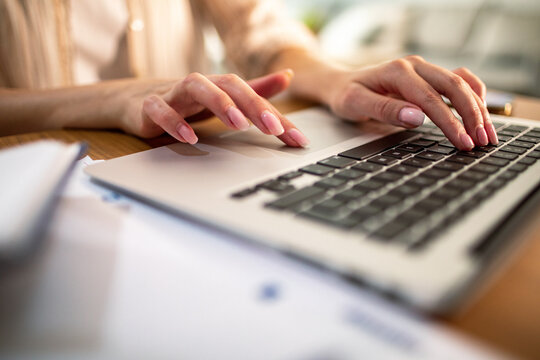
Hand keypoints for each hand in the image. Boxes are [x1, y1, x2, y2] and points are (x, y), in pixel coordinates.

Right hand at [124, 70, 308, 146]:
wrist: (132, 101)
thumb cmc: (183, 101)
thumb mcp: (222, 97)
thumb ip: (254, 90)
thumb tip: (287, 76)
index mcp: (218, 86)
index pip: (251, 94)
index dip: (275, 115)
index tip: (296, 138)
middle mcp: (199, 85)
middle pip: (228, 84)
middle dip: (254, 104)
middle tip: (273, 127)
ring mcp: (173, 94)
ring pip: (196, 87)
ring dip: (219, 103)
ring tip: (238, 124)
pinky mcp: (149, 107)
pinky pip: (160, 109)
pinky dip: (174, 121)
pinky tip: (190, 138)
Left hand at [327, 55, 496, 149]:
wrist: (341, 83)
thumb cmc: (346, 95)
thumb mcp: (356, 104)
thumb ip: (385, 109)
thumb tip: (416, 118)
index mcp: (397, 72)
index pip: (431, 98)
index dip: (450, 122)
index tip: (463, 142)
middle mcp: (415, 66)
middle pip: (454, 86)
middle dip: (472, 116)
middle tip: (482, 142)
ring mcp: (424, 68)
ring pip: (461, 83)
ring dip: (478, 107)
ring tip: (487, 134)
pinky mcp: (428, 75)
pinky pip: (459, 79)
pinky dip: (474, 94)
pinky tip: (481, 112)